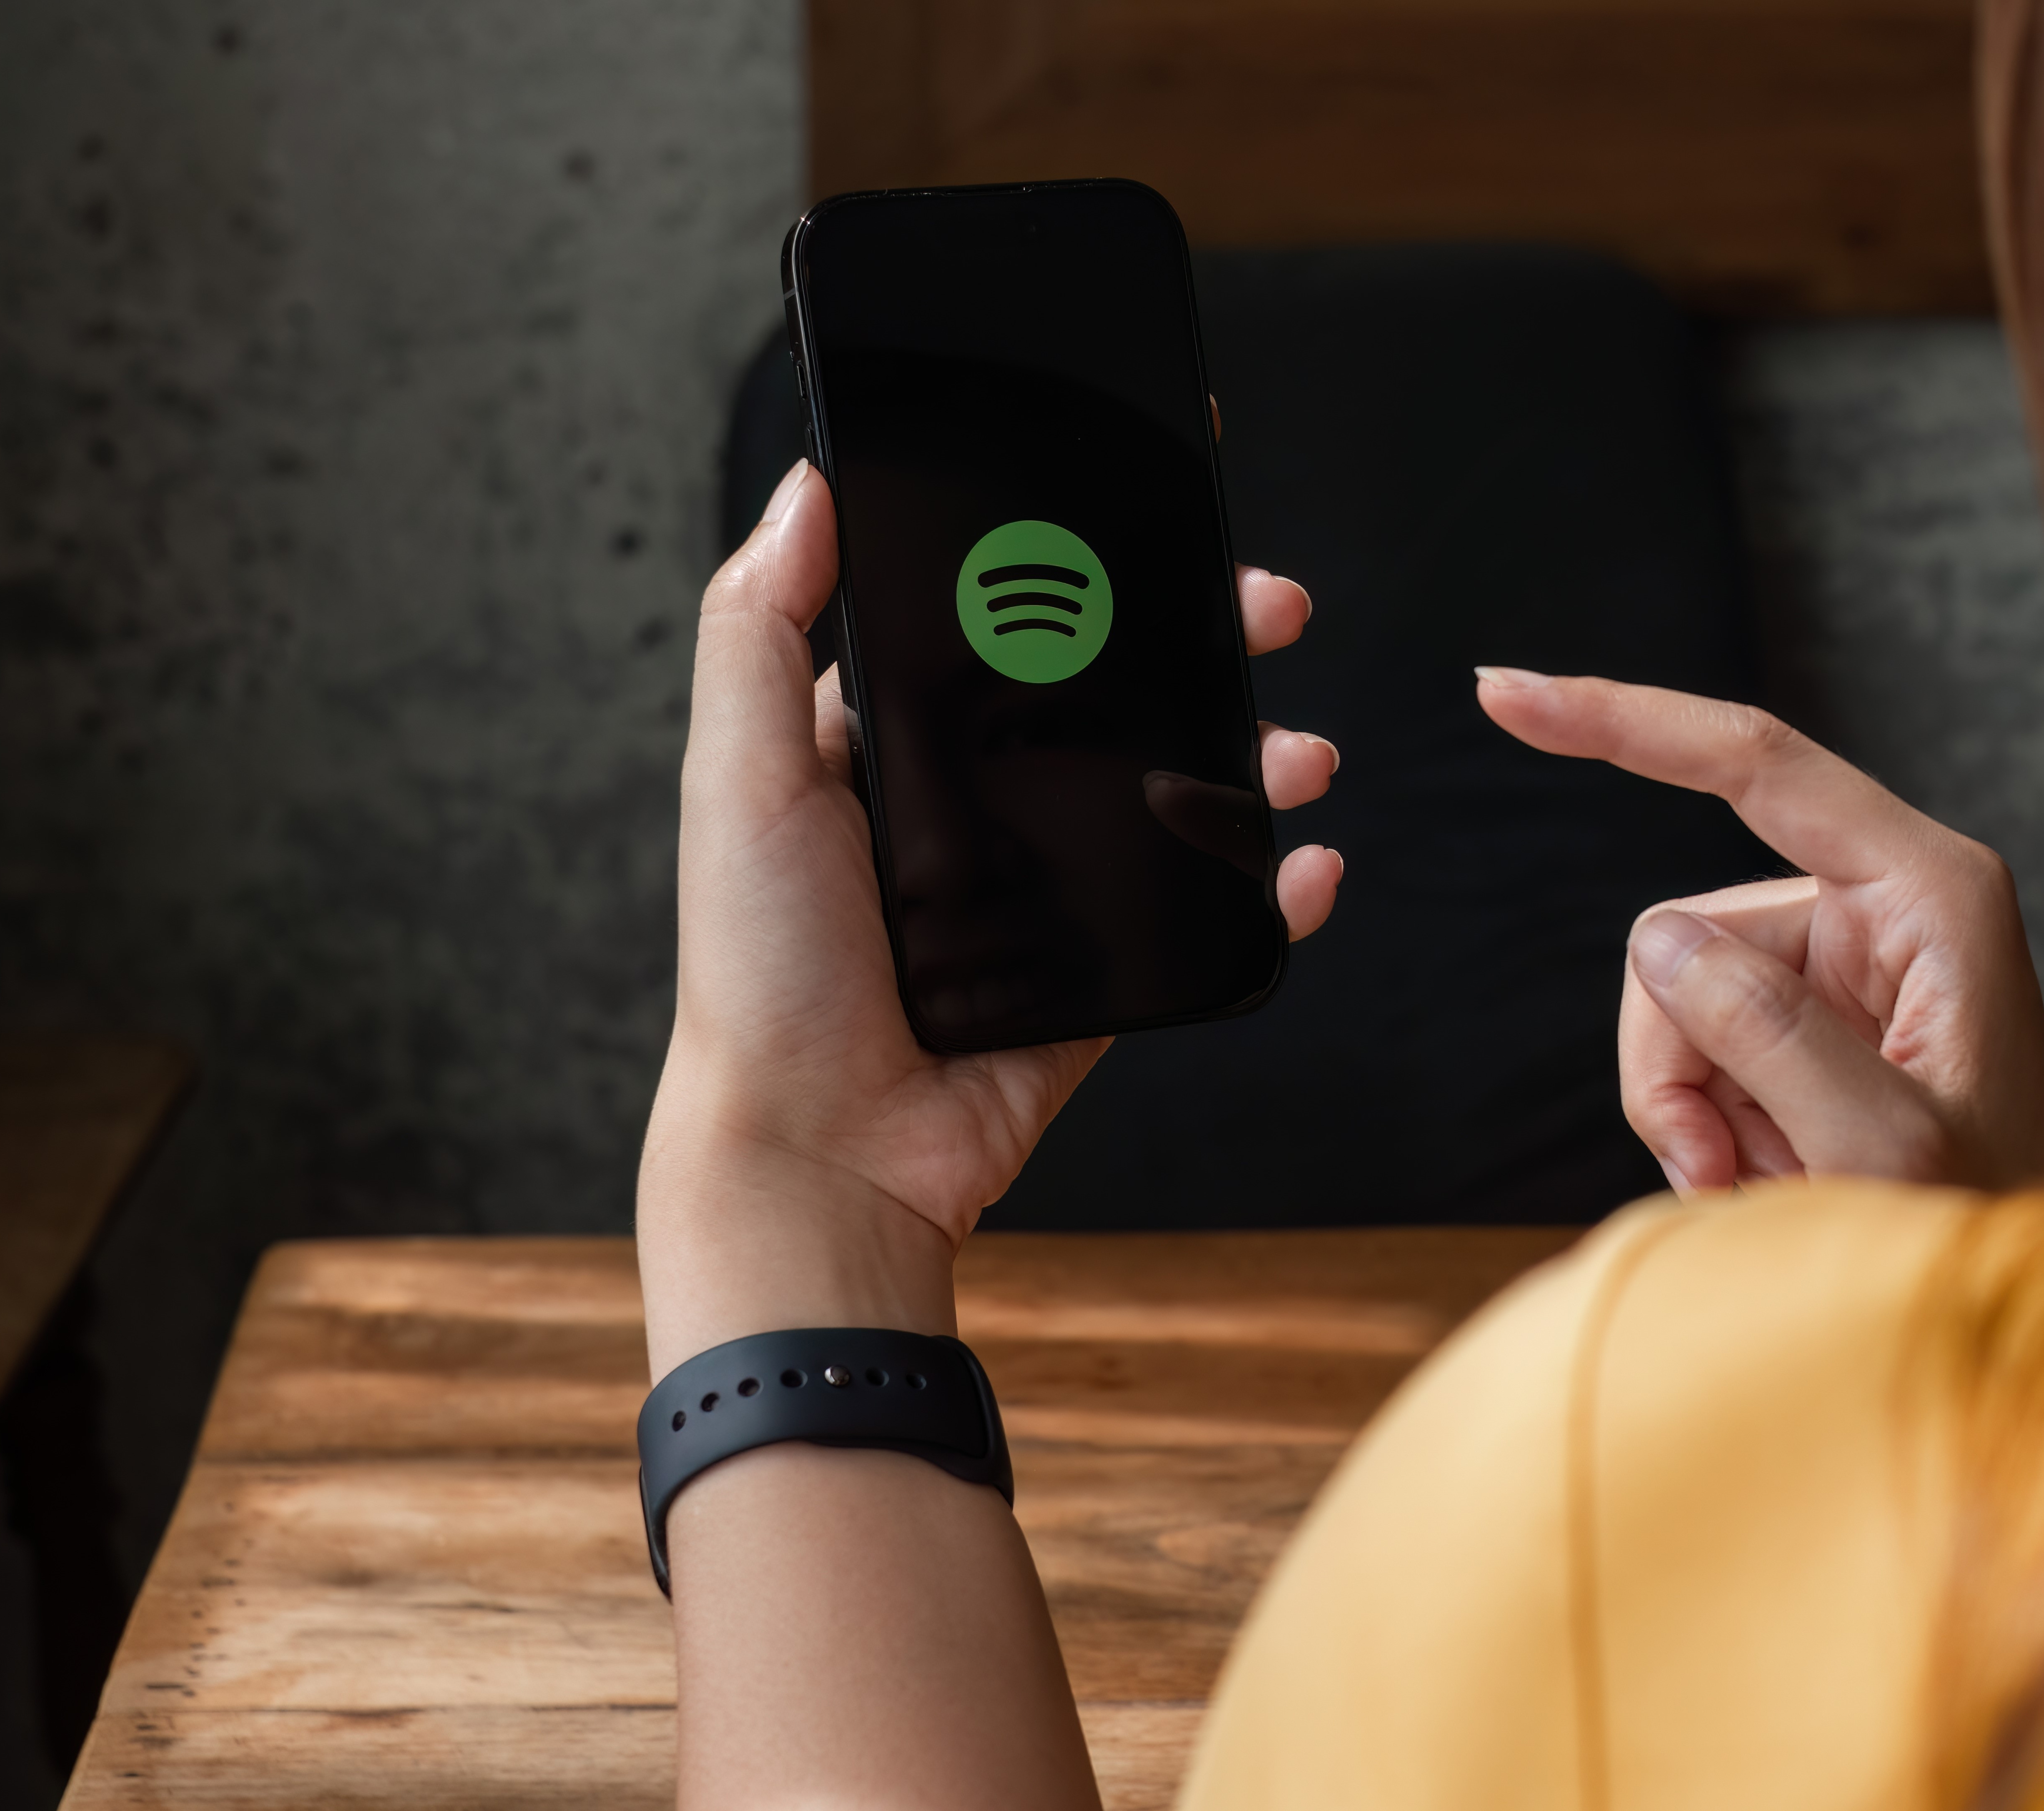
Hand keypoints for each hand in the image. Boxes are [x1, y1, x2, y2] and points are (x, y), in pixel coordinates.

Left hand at [638, 464, 1342, 1366]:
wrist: (819, 1150)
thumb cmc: (762, 973)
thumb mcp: (737, 776)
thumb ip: (760, 629)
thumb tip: (805, 488)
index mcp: (889, 747)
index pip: (1004, 627)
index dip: (1085, 572)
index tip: (1157, 525)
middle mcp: (971, 808)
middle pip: (1112, 697)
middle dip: (1203, 644)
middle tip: (1270, 609)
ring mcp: (1042, 890)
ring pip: (1172, 796)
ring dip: (1255, 757)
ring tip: (1302, 750)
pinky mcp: (1094, 974)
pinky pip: (1199, 915)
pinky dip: (1270, 889)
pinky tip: (1306, 863)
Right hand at [1476, 669, 2043, 1194]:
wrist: (2024, 1305)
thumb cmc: (1992, 1220)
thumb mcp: (1887, 1144)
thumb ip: (1770, 1034)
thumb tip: (1660, 943)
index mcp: (1928, 889)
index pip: (1752, 760)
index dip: (1622, 720)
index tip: (1501, 692)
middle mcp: (1885, 903)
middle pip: (1689, 934)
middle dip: (1683, 1063)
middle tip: (1730, 1174)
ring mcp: (1846, 962)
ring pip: (1680, 999)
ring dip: (1699, 1109)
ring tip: (1763, 1185)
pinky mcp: (1816, 1017)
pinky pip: (1702, 1046)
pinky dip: (1714, 1124)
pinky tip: (1768, 1176)